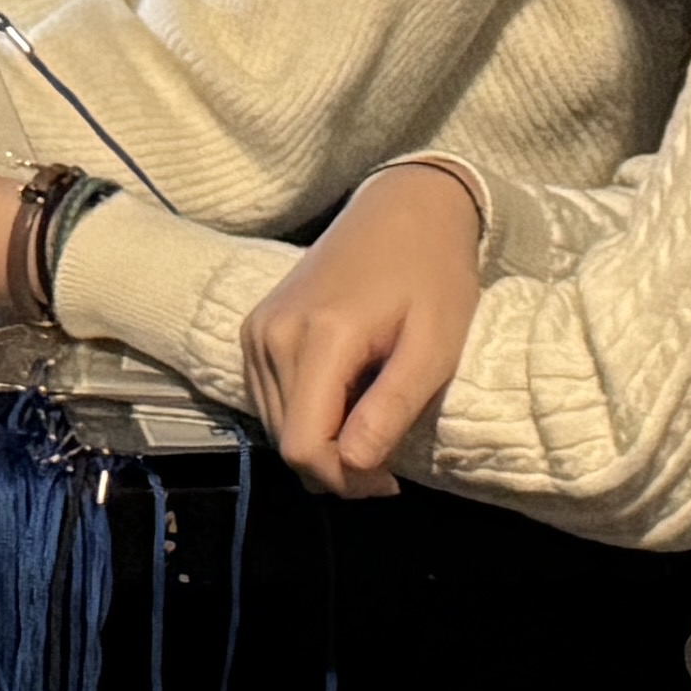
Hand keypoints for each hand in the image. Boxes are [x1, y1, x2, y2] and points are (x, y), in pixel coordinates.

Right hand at [240, 161, 484, 497]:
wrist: (402, 209)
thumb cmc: (432, 275)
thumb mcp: (436, 345)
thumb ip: (393, 406)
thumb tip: (354, 465)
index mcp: (318, 337)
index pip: (304, 447)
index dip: (345, 480)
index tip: (390, 478)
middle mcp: (271, 335)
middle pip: (287, 443)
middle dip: (337, 466)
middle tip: (389, 452)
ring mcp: (256, 331)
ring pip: (276, 427)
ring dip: (323, 442)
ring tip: (371, 419)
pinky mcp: (254, 330)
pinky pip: (271, 400)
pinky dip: (307, 415)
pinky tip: (346, 397)